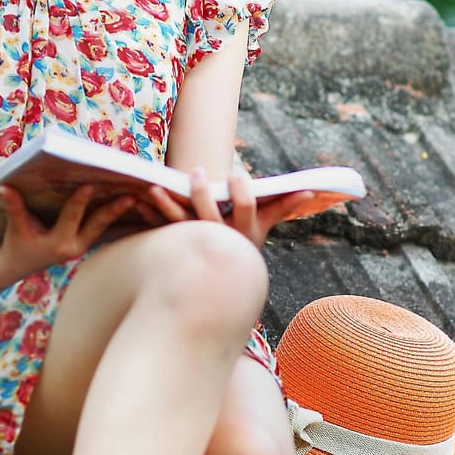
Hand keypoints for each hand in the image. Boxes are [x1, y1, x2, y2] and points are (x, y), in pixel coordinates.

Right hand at [0, 184, 137, 283]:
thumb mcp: (15, 226)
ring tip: (139, 194)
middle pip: (98, 225)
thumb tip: (4, 187)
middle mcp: (75, 247)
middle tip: (132, 196)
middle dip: (114, 210)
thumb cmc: (16, 243)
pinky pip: (105, 228)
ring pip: (106, 227)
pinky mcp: (87, 243)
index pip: (71, 218)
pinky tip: (131, 200)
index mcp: (57, 244)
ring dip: (121, 211)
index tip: (89, 185)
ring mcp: (83, 246)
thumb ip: (14, 207)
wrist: (18, 265)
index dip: (79, 202)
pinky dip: (116, 215)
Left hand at [145, 167, 315, 248]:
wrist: (219, 282)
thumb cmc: (243, 243)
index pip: (246, 210)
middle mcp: (219, 240)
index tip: (237, 174)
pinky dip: (151, 214)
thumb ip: (283, 206)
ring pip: (181, 225)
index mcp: (244, 232)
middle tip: (197, 172)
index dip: (242, 193)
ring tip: (156, 187)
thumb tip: (311, 190)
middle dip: (204, 194)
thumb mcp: (264, 226)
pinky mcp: (176, 245)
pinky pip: (161, 229)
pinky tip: (142, 198)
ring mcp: (196, 244)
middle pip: (210, 217)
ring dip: (168, 205)